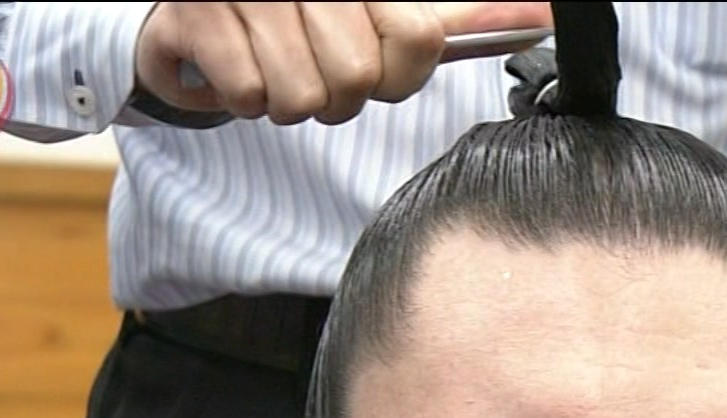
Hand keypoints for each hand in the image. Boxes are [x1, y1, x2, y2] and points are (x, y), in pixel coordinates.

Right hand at [136, 2, 553, 124]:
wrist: (187, 6)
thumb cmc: (297, 15)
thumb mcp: (375, 8)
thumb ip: (449, 17)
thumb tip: (540, 16)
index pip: (419, 38)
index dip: (399, 72)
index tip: (374, 63)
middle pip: (358, 80)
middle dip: (337, 93)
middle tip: (311, 67)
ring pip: (304, 97)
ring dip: (289, 100)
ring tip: (271, 64)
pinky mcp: (195, 15)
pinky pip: (250, 96)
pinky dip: (241, 98)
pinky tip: (233, 63)